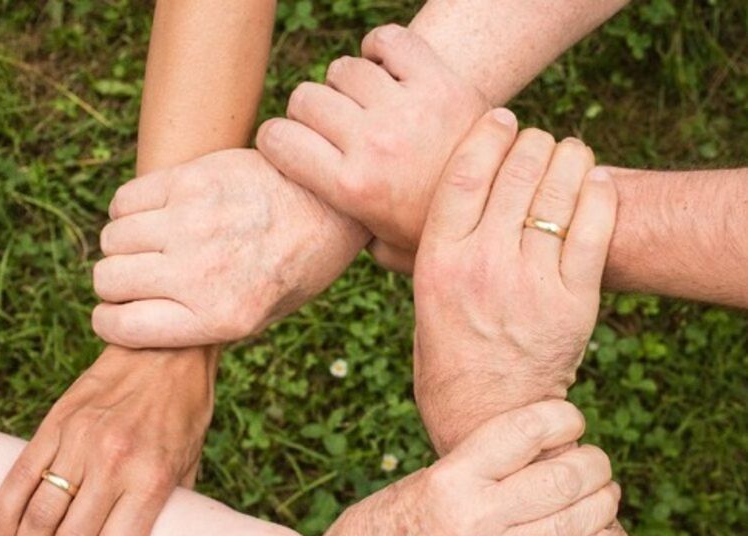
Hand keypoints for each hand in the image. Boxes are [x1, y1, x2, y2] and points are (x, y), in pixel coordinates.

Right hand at [0, 345, 215, 535]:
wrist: (165, 351)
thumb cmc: (184, 413)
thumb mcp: (190, 464)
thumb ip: (167, 509)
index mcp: (151, 480)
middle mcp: (113, 464)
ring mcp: (78, 442)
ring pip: (37, 518)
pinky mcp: (54, 425)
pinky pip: (17, 480)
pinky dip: (3, 519)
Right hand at [91, 149, 369, 348]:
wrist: (330, 205)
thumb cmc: (294, 267)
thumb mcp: (260, 317)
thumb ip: (200, 324)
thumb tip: (137, 322)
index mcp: (219, 318)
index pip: (121, 327)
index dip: (110, 322)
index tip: (118, 313)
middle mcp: (200, 273)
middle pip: (108, 280)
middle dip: (115, 284)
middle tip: (139, 277)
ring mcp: (192, 223)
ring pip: (112, 239)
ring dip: (123, 245)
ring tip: (152, 244)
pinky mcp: (191, 180)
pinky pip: (125, 200)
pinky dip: (129, 211)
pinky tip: (156, 215)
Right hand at [257, 24, 486, 270]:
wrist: (505, 205)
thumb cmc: (436, 231)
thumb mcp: (386, 249)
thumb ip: (348, 237)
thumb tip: (319, 229)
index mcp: (352, 188)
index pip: (278, 139)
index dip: (275, 139)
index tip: (287, 144)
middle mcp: (373, 144)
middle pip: (306, 98)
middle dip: (308, 112)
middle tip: (330, 127)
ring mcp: (407, 109)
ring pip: (343, 69)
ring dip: (346, 84)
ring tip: (364, 104)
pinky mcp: (439, 81)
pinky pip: (388, 41)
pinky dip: (380, 48)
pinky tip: (385, 70)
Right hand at [318, 400, 618, 535]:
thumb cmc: (378, 526)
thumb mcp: (419, 480)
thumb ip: (474, 466)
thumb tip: (532, 448)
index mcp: (450, 478)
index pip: (526, 431)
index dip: (563, 417)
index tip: (569, 419)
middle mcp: (475, 517)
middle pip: (563, 479)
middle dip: (594, 463)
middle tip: (594, 459)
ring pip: (574, 527)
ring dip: (602, 504)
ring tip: (604, 492)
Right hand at [413, 110, 617, 453]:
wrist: (486, 414)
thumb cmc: (447, 356)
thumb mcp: (421, 301)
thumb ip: (417, 255)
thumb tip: (400, 215)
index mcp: (438, 261)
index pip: (466, 171)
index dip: (488, 133)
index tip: (501, 117)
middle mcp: (483, 265)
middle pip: (518, 170)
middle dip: (533, 142)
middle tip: (538, 142)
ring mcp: (531, 282)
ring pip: (560, 190)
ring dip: (570, 158)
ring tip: (570, 155)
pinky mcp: (573, 302)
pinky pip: (595, 228)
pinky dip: (599, 194)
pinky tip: (595, 183)